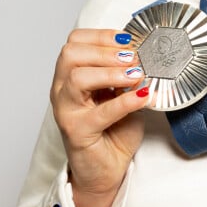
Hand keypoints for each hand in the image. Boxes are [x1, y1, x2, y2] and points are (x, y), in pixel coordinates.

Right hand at [50, 28, 148, 206]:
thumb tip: (143, 54)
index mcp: (70, 75)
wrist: (107, 170)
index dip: (102, 36)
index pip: (75, 42)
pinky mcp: (77, 132)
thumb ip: (126, 74)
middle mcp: (62, 90)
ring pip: (77, 79)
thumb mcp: (122, 93)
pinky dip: (125, 101)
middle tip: (133, 57)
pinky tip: (144, 97)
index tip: (128, 39)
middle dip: (105, 50)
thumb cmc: (114, 130)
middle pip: (70, 55)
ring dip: (111, 72)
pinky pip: (101, 112)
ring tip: (137, 75)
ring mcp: (67, 111)